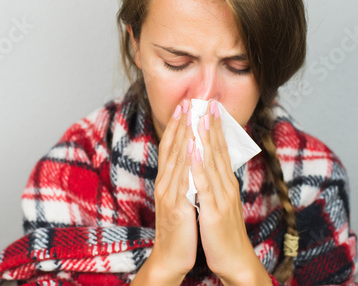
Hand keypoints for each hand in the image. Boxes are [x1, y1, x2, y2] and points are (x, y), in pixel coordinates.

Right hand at [132, 100, 197, 284]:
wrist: (171, 256)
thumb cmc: (179, 228)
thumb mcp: (180, 199)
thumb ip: (183, 180)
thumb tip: (191, 161)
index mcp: (168, 181)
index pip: (171, 148)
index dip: (177, 126)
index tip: (185, 106)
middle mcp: (165, 183)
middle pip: (172, 148)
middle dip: (180, 123)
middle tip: (187, 101)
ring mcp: (169, 194)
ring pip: (176, 159)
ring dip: (183, 135)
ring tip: (190, 115)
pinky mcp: (176, 206)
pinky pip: (182, 179)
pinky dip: (186, 160)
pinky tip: (192, 145)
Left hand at [189, 100, 271, 285]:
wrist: (235, 260)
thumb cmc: (223, 230)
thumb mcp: (219, 201)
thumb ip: (214, 182)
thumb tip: (208, 164)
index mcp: (225, 182)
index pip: (220, 149)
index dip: (214, 127)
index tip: (208, 106)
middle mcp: (226, 184)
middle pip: (218, 149)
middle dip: (211, 123)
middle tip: (206, 100)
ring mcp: (221, 196)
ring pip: (212, 161)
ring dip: (206, 137)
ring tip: (200, 115)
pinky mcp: (214, 209)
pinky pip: (205, 184)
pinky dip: (199, 165)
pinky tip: (194, 149)